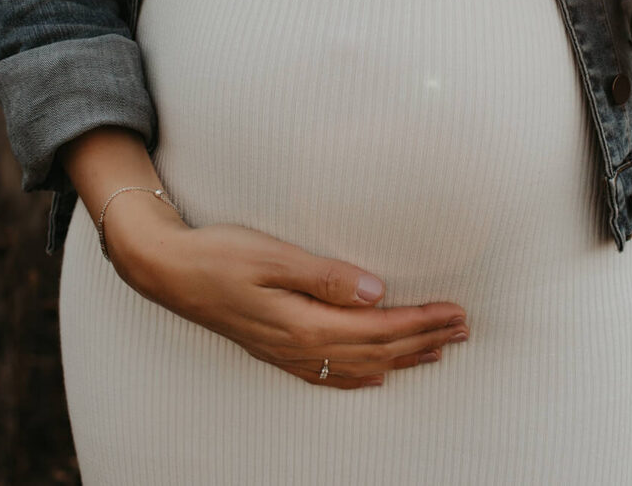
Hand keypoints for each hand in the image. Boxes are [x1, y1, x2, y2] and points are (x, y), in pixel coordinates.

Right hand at [102, 189, 470, 388]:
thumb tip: (375, 292)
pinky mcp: (276, 349)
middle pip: (376, 352)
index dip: (420, 322)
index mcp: (303, 322)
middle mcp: (298, 345)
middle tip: (463, 329)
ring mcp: (286, 353)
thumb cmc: (217, 255)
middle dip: (423, 342)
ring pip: (357, 367)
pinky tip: (377, 376)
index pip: (378, 329)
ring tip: (438, 351)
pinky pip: (328, 374)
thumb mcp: (272, 255)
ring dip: (402, 359)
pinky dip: (361, 376)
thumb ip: (325, 276)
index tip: (454, 312)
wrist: (168, 270)